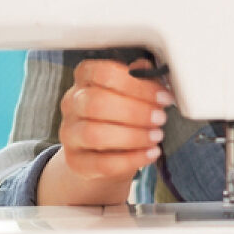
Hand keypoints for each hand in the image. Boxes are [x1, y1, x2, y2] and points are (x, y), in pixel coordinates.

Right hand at [38, 58, 171, 204]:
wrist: (103, 152)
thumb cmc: (122, 113)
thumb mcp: (133, 91)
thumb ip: (142, 78)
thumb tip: (152, 71)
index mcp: (86, 77)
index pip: (104, 73)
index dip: (137, 85)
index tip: (163, 97)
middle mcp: (72, 103)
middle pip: (96, 102)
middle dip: (135, 111)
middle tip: (161, 118)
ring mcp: (69, 133)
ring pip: (94, 134)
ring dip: (132, 136)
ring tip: (157, 136)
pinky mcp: (74, 161)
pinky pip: (100, 163)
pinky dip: (131, 160)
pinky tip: (151, 153)